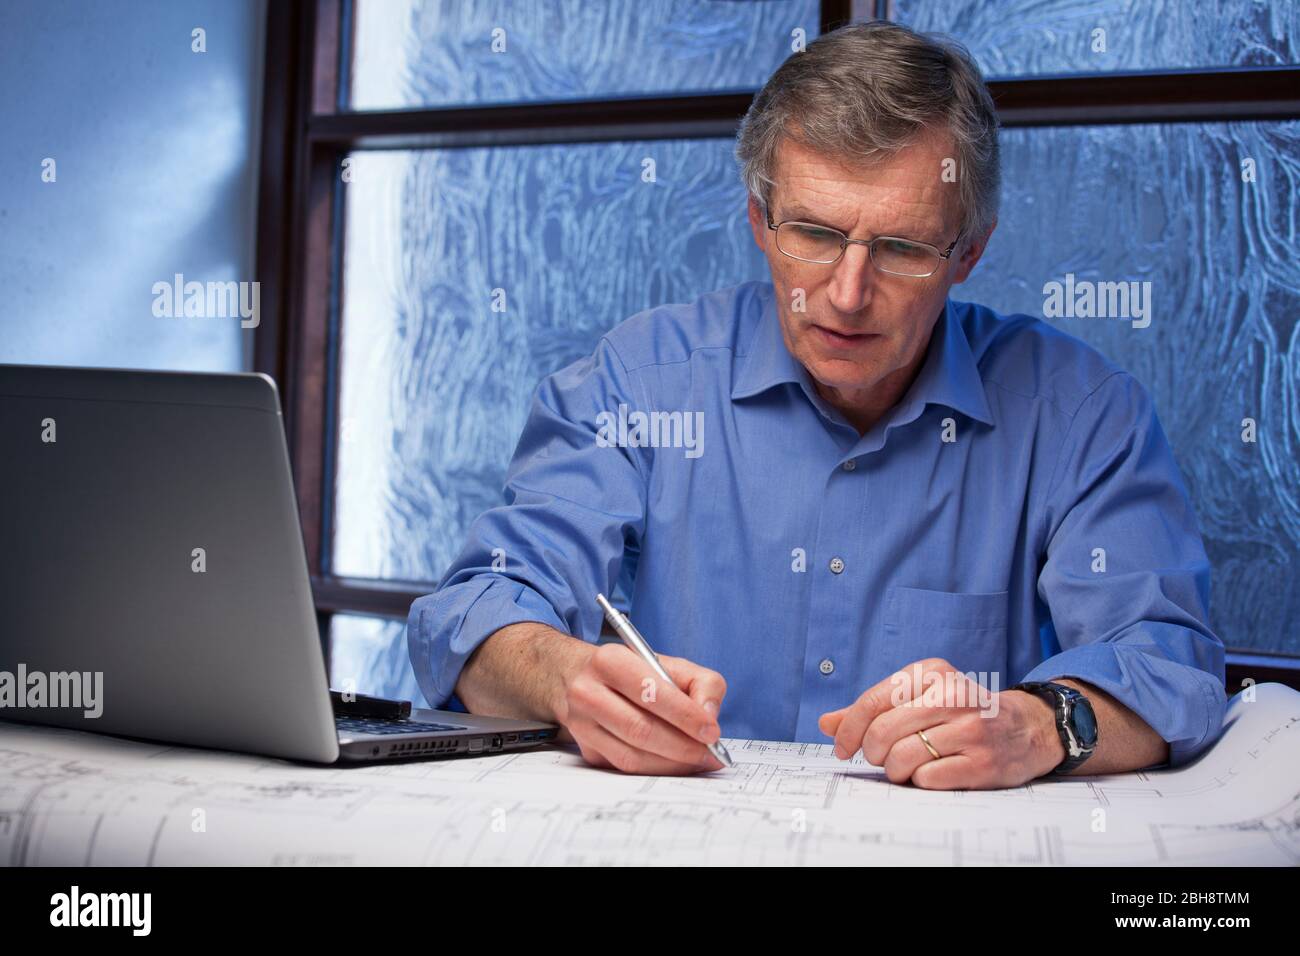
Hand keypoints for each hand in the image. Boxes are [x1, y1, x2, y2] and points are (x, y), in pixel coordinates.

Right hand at [553, 643, 726, 774]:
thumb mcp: (670, 663)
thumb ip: (702, 683)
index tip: (712, 732)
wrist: (580, 677)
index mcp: (610, 661)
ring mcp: (582, 724)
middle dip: (683, 746)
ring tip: (700, 760)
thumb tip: (709, 716)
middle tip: (711, 753)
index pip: (651, 693)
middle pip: (640, 729)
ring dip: (672, 764)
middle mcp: (588, 692)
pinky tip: (677, 764)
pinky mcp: (586, 749)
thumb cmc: (633, 672)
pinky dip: (657, 770)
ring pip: (632, 756)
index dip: (685, 716)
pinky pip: (626, 767)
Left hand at [817, 657, 1065, 788]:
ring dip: (894, 770)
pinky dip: (918, 781)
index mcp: (931, 672)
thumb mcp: (919, 697)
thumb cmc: (960, 713)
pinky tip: (930, 772)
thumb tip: (826, 723)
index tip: (841, 747)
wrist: (1026, 728)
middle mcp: (952, 695)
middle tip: (880, 757)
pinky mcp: (982, 762)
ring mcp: (970, 729)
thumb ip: (872, 709)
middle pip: (883, 732)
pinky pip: (926, 779)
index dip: (849, 729)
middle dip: (873, 752)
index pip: (873, 701)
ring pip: (902, 757)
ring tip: (905, 766)